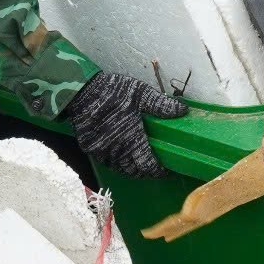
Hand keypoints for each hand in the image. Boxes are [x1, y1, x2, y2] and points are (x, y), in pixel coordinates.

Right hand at [63, 72, 189, 179]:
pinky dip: (116, 162)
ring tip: (139, 164)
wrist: (80, 91)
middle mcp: (116, 150)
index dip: (157, 171)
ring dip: (131, 169)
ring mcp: (101, 151)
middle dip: (145, 172)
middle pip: (134, 171)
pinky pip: (106, 162)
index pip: (147, 165)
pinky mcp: (89, 148)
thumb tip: (183, 110)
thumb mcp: (140, 93)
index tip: (165, 170)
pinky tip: (120, 155)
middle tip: (154, 167)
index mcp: (131, 138)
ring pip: (119, 169)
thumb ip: (161, 104)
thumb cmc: (113, 91)